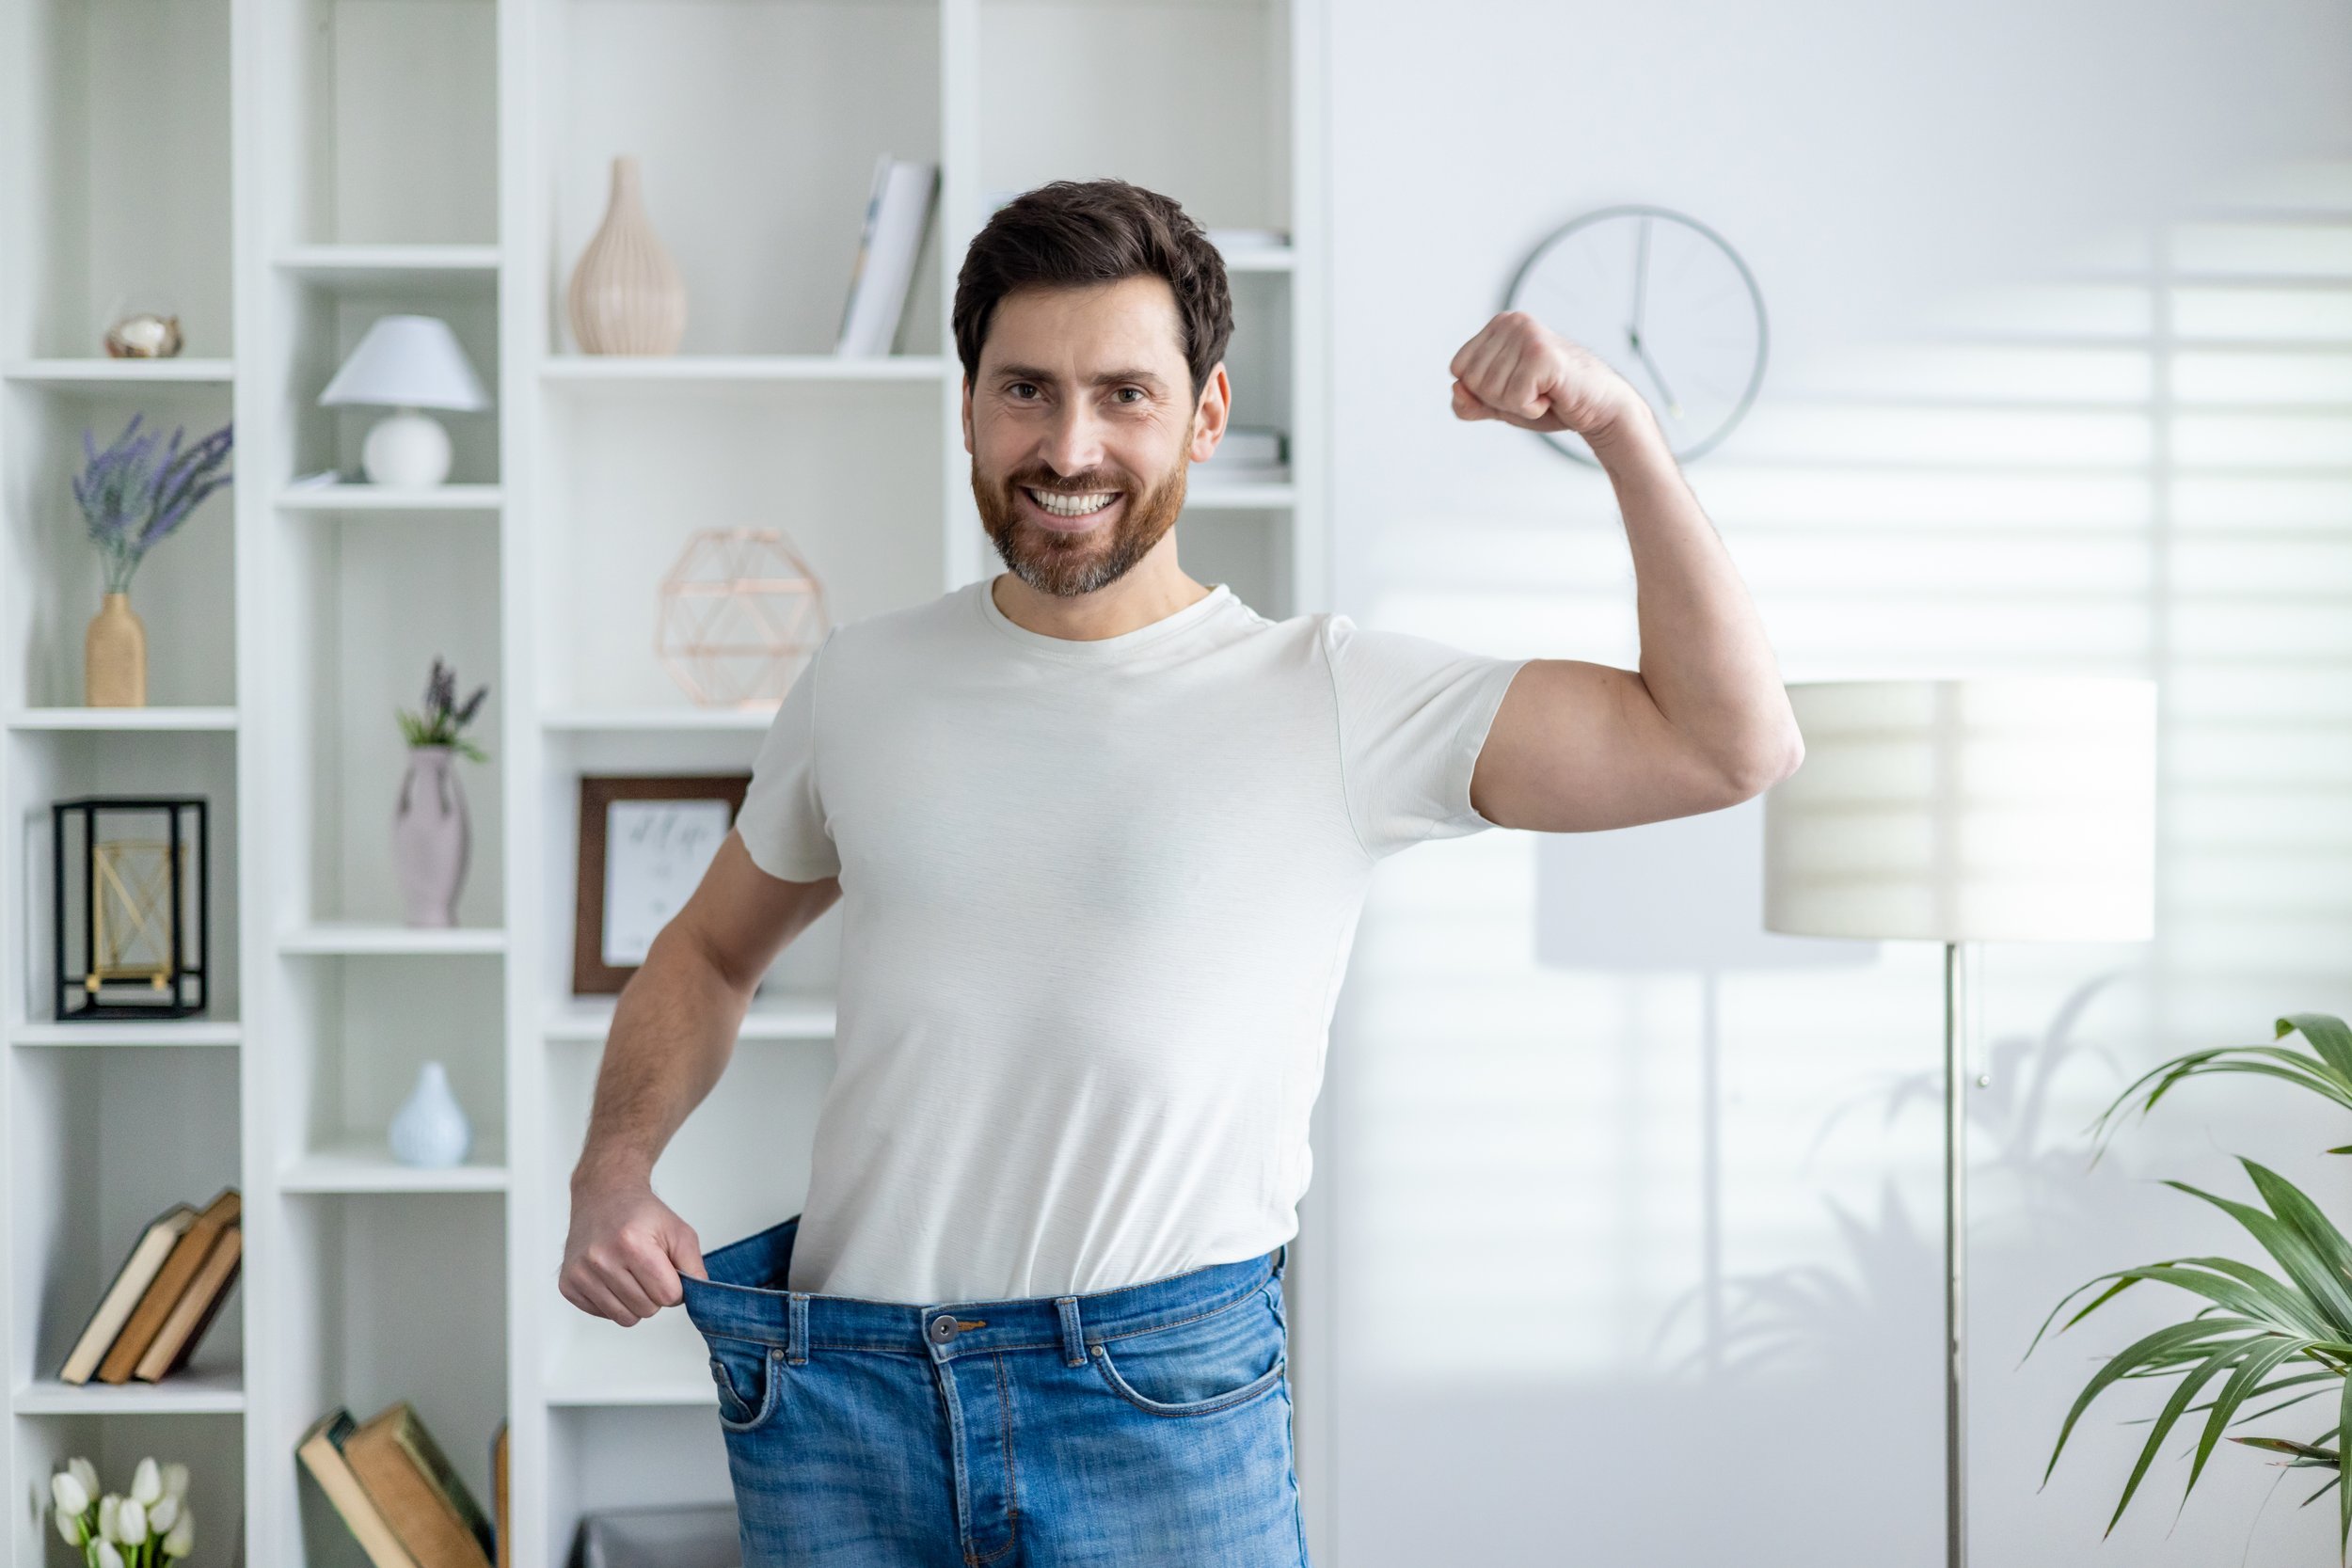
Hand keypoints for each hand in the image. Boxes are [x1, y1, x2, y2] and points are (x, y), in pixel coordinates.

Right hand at [560, 1168, 707, 1325]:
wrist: (603, 1196)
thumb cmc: (642, 1214)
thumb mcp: (679, 1231)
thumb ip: (694, 1266)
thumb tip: (699, 1297)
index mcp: (632, 1244)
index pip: (668, 1296)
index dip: (675, 1287)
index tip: (667, 1270)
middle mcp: (601, 1259)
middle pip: (647, 1310)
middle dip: (655, 1294)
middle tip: (648, 1269)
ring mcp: (580, 1274)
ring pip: (625, 1319)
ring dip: (635, 1302)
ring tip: (631, 1274)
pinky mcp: (568, 1285)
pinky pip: (603, 1315)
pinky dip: (614, 1302)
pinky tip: (613, 1277)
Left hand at [1448, 311, 1643, 441]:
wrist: (1598, 407)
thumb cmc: (1551, 400)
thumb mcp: (1500, 404)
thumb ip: (1470, 402)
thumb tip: (1456, 389)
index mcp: (1498, 325)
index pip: (1458, 369)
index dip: (1483, 390)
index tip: (1516, 385)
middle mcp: (1512, 322)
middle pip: (1472, 381)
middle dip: (1501, 399)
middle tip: (1534, 390)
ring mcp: (1528, 335)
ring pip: (1491, 391)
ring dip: (1519, 404)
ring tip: (1545, 391)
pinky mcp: (1542, 355)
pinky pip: (1514, 398)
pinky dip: (1532, 409)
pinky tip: (1552, 395)